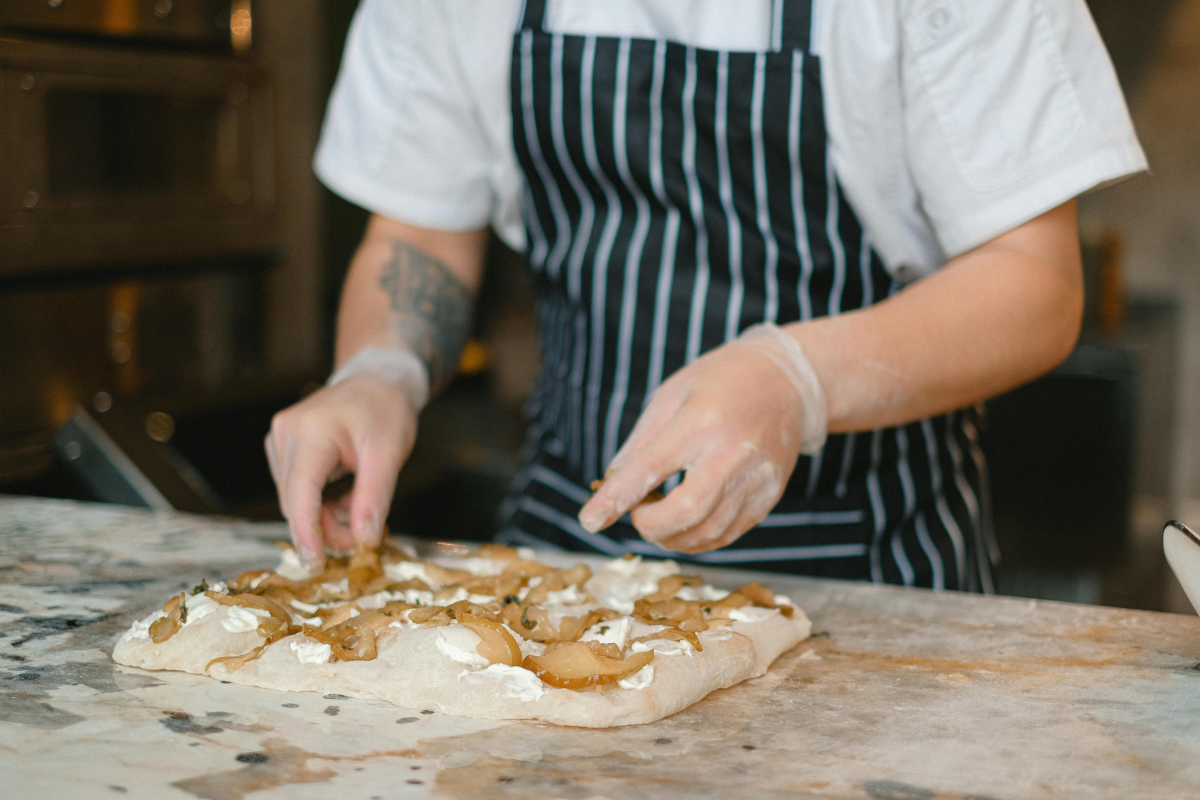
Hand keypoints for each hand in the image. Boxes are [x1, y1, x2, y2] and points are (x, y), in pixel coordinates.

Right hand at [264, 373, 417, 571]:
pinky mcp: (281, 447)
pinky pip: (296, 490)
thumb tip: (364, 541)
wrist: (376, 381)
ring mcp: (279, 439)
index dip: (306, 530)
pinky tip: (345, 495)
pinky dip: (320, 503)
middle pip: (296, 500)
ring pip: (295, 500)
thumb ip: (374, 497)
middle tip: (362, 539)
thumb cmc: (385, 411)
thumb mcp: (390, 453)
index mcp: (311, 430)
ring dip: (324, 516)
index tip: (315, 562)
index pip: (301, 490)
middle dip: (325, 528)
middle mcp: (286, 433)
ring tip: (359, 504)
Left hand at [578, 324, 825, 553]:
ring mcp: (756, 479)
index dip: (615, 500)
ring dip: (672, 537)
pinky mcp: (768, 496)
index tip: (589, 520)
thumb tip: (611, 485)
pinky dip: (698, 538)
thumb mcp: (671, 395)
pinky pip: (728, 534)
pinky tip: (684, 524)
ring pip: (707, 532)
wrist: (789, 381)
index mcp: (700, 422)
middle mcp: (732, 454)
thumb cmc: (722, 381)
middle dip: (649, 526)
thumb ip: (640, 444)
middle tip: (637, 514)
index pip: (650, 471)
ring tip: (659, 516)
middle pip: (686, 512)